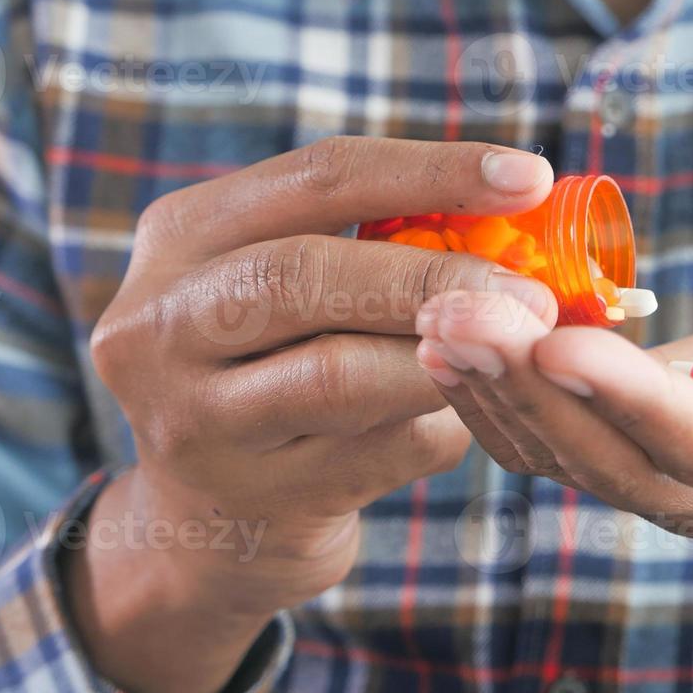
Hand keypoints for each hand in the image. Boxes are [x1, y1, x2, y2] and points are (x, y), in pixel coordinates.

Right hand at [70, 137, 555, 692]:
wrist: (218, 521)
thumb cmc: (284, 368)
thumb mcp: (292, 286)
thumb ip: (374, 242)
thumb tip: (523, 211)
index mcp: (181, 235)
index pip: (316, 176)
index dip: (432, 171)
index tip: (530, 178)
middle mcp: (157, 323)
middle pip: (304, 273)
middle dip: (435, 276)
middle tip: (536, 293)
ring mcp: (191, 421)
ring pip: (337, 374)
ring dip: (447, 356)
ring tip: (519, 349)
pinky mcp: (249, 499)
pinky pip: (376, 451)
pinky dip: (440, 427)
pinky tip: (470, 415)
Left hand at [413, 285, 692, 542]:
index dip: (631, 400)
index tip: (555, 342)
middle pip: (605, 457)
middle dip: (524, 392)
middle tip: (449, 314)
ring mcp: (660, 482)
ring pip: (558, 455)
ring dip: (487, 392)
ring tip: (426, 316)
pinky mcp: (621, 453)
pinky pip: (541, 439)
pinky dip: (487, 394)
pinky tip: (439, 336)